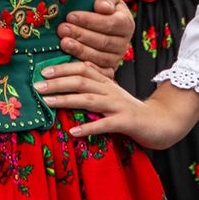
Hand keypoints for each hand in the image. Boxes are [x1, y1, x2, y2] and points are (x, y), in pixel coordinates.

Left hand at [36, 62, 198, 148]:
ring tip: (47, 103)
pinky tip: (73, 131)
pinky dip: (89, 127)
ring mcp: (118, 105)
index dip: (62, 68)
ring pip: (89, 99)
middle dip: (58, 83)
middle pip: (81, 81)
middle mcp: (110, 90)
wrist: (161, 122)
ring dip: (66, 100)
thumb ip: (94, 83)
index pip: (82, 68)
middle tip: (37, 86)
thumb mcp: (111, 92)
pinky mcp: (126, 122)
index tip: (43, 71)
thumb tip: (72, 72)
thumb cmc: (129, 109)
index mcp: (106, 81)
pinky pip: (105, 124)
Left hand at [57, 0, 132, 76]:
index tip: (71, 16)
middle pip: (104, 42)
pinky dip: (89, 69)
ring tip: (63, 43)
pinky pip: (101, 72)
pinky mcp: (108, 69)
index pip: (110, 23)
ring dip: (80, 51)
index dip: (90, 21)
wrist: (96, 17)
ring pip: (100, 57)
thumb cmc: (97, 4)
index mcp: (125, 22)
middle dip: (81, 35)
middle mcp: (124, 42)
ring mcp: (116, 57)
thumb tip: (103, 7)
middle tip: (62, 29)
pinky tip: (74, 64)